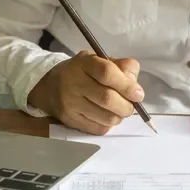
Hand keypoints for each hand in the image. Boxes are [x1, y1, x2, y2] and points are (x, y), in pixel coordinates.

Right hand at [28, 50, 143, 134]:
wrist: (51, 87)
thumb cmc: (83, 72)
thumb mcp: (101, 60)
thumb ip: (122, 67)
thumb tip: (135, 87)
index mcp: (84, 63)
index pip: (107, 73)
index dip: (126, 85)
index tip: (138, 94)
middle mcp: (73, 82)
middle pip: (107, 98)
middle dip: (127, 105)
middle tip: (131, 105)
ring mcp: (70, 103)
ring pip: (106, 117)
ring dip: (119, 116)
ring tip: (119, 110)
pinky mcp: (69, 120)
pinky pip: (98, 129)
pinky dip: (108, 125)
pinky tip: (106, 116)